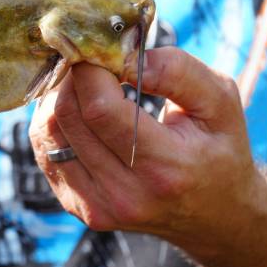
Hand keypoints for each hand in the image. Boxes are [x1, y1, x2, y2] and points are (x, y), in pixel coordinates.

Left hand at [29, 46, 264, 249]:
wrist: (216, 216)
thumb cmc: (218, 150)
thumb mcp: (221, 102)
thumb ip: (179, 71)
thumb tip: (126, 54)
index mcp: (166, 168)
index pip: (100, 108)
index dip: (93, 68)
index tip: (105, 50)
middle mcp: (126, 194)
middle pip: (68, 115)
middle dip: (75, 76)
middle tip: (94, 60)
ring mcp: (97, 205)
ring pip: (48, 130)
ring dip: (60, 96)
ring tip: (89, 84)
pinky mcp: (78, 206)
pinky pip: (46, 149)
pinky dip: (55, 120)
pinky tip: (80, 110)